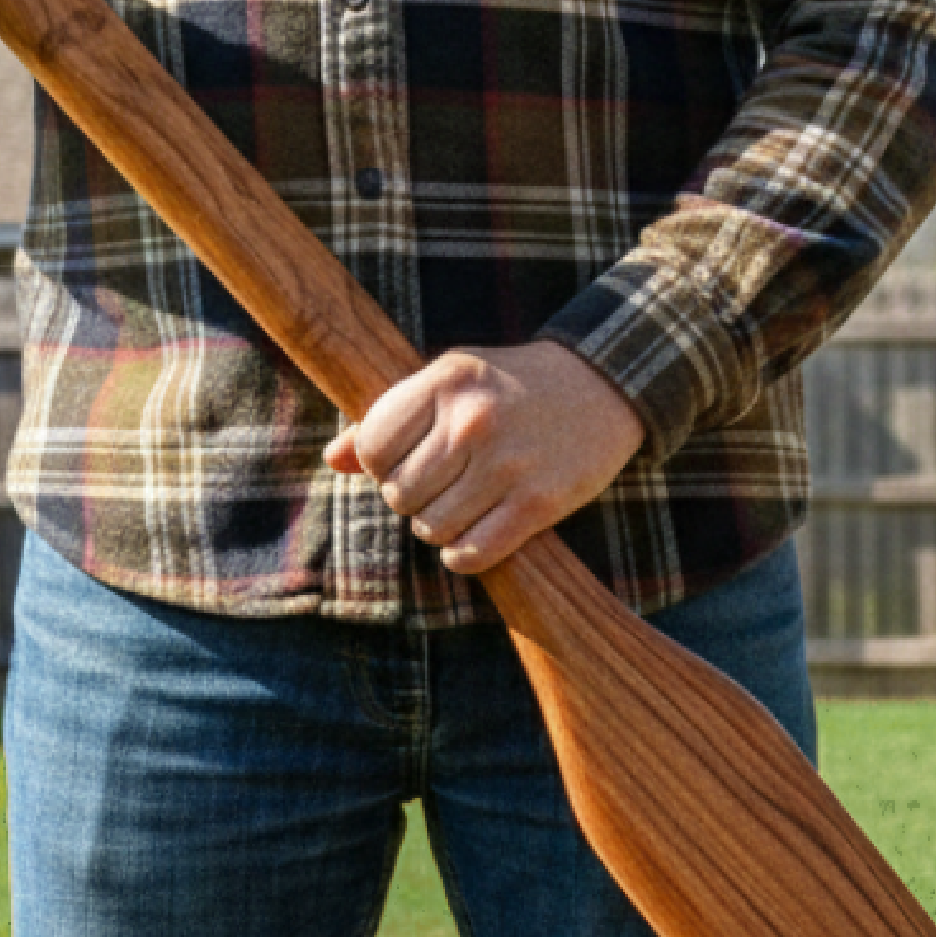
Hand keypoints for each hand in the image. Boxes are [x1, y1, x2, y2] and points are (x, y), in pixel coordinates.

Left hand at [324, 342, 645, 575]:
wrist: (602, 384)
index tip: (410, 463)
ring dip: (439, 529)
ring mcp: (507, 463)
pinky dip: (463, 555)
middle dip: (411, 500)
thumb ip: (392, 416)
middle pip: (399, 494)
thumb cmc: (513, 386)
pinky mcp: (539, 502)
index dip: (382, 466)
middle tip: (441, 488)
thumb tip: (333, 459)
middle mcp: (473, 420)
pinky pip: (472, 553)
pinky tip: (474, 537)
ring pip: (432, 528)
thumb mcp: (453, 381)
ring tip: (461, 508)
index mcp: (445, 380)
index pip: (373, 448)